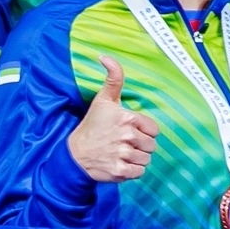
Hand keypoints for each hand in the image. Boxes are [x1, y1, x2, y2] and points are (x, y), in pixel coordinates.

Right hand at [67, 56, 157, 182]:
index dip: (144, 131)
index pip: (154, 130)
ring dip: (137, 159)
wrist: (75, 154)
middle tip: (124, 144)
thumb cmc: (92, 125)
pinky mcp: (120, 171)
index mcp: (127, 118)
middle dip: (141, 145)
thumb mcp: (103, 99)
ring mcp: (123, 155)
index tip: (130, 131)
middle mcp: (127, 136)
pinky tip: (121, 164)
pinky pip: (139, 172)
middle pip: (151, 146)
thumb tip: (105, 56)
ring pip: (146, 159)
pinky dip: (132, 171)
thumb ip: (113, 78)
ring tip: (122, 154)